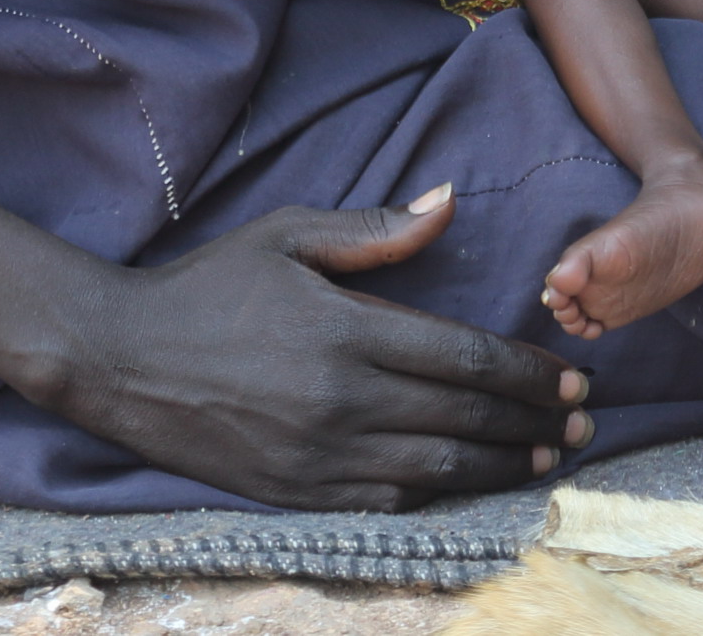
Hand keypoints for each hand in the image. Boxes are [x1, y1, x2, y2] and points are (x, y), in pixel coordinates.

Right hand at [13, 189, 591, 510]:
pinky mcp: (296, 493)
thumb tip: (450, 200)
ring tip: (548, 459)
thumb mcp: (288, 235)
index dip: (527, 373)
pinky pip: (387, 502)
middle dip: (534, 423)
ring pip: (437, 472)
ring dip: (503, 467)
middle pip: (465, 421)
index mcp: (346, 332)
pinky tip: (472, 484)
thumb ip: (376, 229)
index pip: (465, 359)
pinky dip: (440, 496)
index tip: (572, 376)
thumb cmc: (208, 286)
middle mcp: (341, 401)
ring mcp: (318, 456)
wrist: (118, 358)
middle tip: (584, 422)